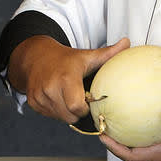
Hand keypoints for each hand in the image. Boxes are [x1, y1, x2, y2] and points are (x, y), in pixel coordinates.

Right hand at [10, 37, 129, 126]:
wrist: (36, 56)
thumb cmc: (66, 59)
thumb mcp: (87, 56)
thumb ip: (109, 53)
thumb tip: (127, 42)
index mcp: (66, 78)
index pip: (77, 107)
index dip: (86, 108)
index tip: (88, 101)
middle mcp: (50, 88)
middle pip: (69, 116)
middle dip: (77, 113)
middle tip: (80, 100)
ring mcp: (39, 96)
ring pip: (60, 117)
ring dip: (67, 113)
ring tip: (68, 97)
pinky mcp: (33, 102)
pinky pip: (50, 115)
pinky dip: (56, 111)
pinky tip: (58, 98)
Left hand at [102, 107, 160, 160]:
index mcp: (158, 155)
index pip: (129, 155)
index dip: (113, 148)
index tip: (102, 136)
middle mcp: (157, 154)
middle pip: (129, 151)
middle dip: (115, 141)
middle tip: (104, 126)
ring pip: (137, 145)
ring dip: (125, 135)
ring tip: (116, 120)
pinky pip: (147, 137)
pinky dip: (139, 128)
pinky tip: (139, 114)